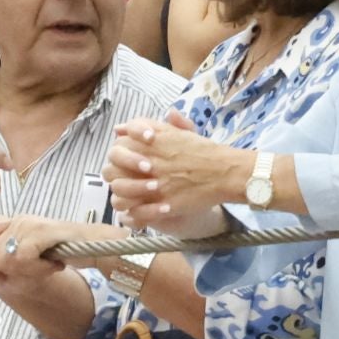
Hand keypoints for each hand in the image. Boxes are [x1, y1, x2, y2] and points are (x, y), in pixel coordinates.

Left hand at [0, 214, 117, 289]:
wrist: (94, 248)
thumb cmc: (58, 256)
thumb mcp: (22, 264)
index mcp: (9, 225)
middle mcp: (16, 220)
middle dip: (1, 268)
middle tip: (29, 270)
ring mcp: (29, 224)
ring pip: (1, 257)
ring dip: (25, 271)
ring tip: (45, 266)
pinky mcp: (42, 230)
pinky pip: (22, 258)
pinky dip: (37, 270)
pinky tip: (53, 267)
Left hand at [104, 112, 245, 227]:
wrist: (225, 172)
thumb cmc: (203, 150)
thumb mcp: (177, 130)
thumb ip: (150, 125)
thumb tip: (121, 128)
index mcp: (151, 141)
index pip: (118, 145)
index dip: (120, 153)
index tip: (130, 158)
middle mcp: (149, 160)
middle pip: (112, 167)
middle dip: (115, 173)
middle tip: (124, 178)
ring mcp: (155, 184)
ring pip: (120, 190)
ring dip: (122, 193)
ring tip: (131, 195)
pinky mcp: (163, 204)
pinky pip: (136, 211)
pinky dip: (133, 213)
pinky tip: (137, 211)